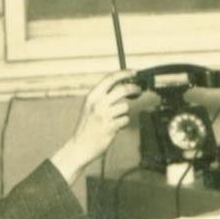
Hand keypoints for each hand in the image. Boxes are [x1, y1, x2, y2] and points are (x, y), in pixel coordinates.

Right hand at [51, 69, 140, 183]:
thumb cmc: (87, 126)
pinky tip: (115, 127)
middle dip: (134, 88)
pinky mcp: (110, 127)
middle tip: (139, 90)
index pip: (110, 78)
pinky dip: (123, 123)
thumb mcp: (90, 106)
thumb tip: (122, 84)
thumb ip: (103, 96)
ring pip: (126, 106)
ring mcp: (104, 116)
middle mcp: (97, 104)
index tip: (134, 72)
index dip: (124, 73)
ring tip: (116, 118)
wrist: (80, 146)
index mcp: (91, 96)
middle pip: (123, 89)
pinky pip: (125, 120)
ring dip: (125, 112)